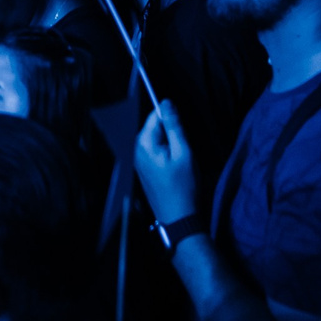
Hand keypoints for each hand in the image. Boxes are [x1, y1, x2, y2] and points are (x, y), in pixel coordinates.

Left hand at [132, 100, 199, 224]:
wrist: (178, 218)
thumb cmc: (183, 187)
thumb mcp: (184, 153)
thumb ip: (174, 126)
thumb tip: (166, 102)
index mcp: (143, 143)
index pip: (155, 116)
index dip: (172, 119)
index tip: (183, 131)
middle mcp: (136, 150)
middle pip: (155, 128)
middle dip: (171, 133)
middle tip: (183, 151)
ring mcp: (139, 161)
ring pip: (157, 140)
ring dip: (171, 145)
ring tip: (180, 162)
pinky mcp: (144, 169)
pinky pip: (156, 152)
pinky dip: (167, 154)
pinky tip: (175, 169)